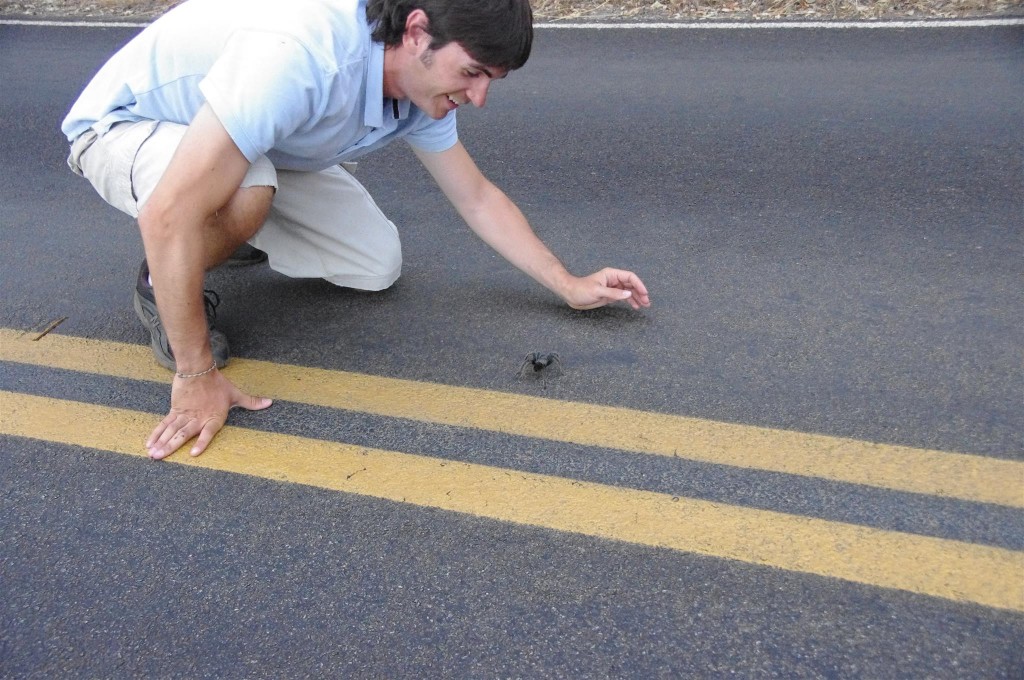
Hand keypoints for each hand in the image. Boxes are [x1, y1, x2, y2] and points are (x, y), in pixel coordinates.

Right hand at [145, 369, 272, 459]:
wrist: (199, 369)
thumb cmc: (218, 384)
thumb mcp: (236, 394)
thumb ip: (251, 402)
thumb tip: (269, 403)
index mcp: (213, 417)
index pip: (207, 433)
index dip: (201, 443)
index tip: (193, 454)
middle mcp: (198, 418)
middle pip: (183, 434)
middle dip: (170, 447)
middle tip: (158, 457)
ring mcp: (184, 415)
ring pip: (171, 431)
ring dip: (161, 442)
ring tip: (152, 454)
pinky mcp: (175, 410)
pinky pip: (165, 424)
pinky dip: (156, 433)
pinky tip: (149, 443)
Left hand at [562, 267, 650, 310]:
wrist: (571, 294)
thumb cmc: (581, 289)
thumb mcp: (598, 291)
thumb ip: (613, 293)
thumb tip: (628, 294)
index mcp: (612, 274)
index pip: (630, 277)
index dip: (639, 284)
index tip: (644, 293)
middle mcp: (614, 280)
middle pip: (631, 284)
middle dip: (640, 292)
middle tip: (647, 302)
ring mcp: (613, 287)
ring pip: (629, 291)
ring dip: (637, 297)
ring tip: (644, 305)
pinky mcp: (610, 295)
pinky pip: (623, 297)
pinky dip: (630, 301)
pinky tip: (635, 306)